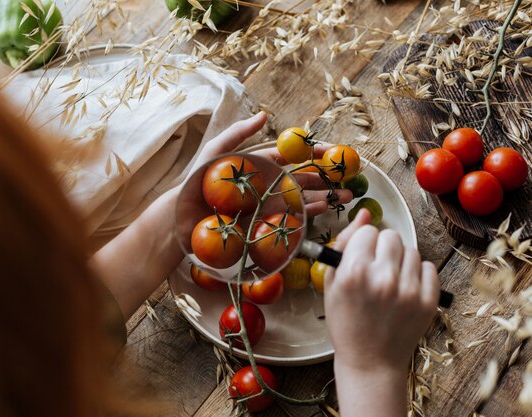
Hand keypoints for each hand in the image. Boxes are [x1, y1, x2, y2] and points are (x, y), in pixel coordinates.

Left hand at [188, 111, 352, 216]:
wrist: (185, 217)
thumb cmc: (197, 183)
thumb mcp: (215, 152)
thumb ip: (238, 134)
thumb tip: (264, 115)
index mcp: (260, 163)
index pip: (293, 154)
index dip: (314, 151)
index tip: (333, 151)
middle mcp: (269, 182)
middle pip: (304, 176)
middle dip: (328, 176)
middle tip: (349, 176)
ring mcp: (270, 203)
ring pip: (304, 196)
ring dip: (327, 195)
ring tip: (348, 196)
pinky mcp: (267, 222)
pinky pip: (293, 217)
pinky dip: (311, 213)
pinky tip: (327, 210)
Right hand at [325, 209, 438, 372]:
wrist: (370, 361)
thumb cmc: (346, 322)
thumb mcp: (332, 283)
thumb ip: (345, 244)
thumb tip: (364, 214)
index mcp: (354, 272)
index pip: (367, 232)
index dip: (362, 244)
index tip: (361, 258)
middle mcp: (383, 278)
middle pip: (391, 236)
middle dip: (383, 248)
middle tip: (377, 268)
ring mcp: (409, 290)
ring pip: (411, 250)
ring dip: (400, 260)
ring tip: (391, 281)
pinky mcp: (429, 301)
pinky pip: (429, 268)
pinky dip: (418, 274)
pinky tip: (405, 288)